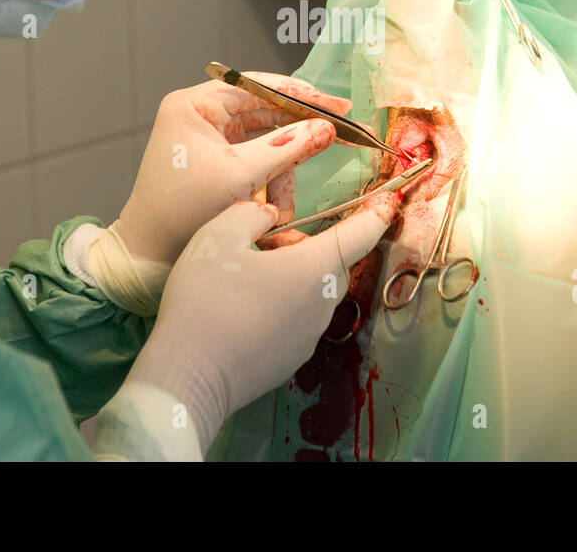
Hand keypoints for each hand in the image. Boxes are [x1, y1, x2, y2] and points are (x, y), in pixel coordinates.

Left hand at [115, 74, 352, 265]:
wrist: (148, 256)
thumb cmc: (182, 212)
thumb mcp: (240, 177)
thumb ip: (287, 148)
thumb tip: (326, 127)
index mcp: (195, 104)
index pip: (259, 86)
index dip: (303, 95)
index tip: (338, 106)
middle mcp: (200, 115)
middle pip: (266, 114)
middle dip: (294, 142)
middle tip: (337, 140)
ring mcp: (208, 139)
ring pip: (266, 143)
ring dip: (281, 175)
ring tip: (281, 211)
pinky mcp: (216, 163)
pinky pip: (256, 163)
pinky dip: (268, 185)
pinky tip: (272, 212)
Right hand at [124, 192, 399, 451]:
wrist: (188, 377)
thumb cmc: (205, 302)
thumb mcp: (219, 235)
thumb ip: (251, 213)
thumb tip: (268, 216)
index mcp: (314, 269)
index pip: (361, 234)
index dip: (376, 213)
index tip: (387, 199)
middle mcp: (322, 305)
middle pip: (331, 263)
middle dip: (308, 245)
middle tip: (267, 239)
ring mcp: (309, 338)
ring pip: (313, 293)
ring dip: (294, 275)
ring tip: (248, 273)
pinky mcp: (291, 360)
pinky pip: (297, 320)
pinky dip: (282, 305)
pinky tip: (244, 306)